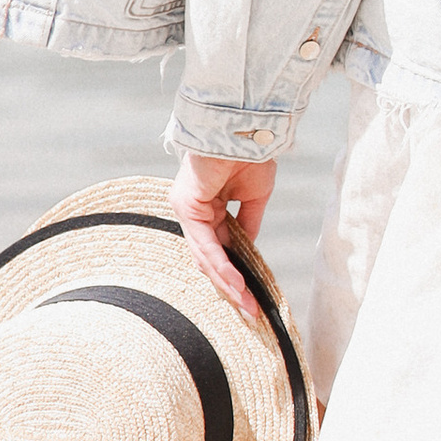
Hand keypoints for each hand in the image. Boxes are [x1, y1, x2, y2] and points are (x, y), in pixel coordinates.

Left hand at [170, 155, 275, 317]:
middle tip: (250, 310)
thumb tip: (247, 250)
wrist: (245, 130)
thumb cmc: (251, 156)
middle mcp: (192, 211)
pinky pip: (205, 244)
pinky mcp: (187, 207)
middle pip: (209, 258)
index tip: (252, 294)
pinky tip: (236, 283)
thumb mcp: (253, 197)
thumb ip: (247, 223)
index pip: (218, 249)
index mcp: (207, 208)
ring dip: (227, 282)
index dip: (234, 272)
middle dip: (231, 286)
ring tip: (246, 303)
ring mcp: (187, 209)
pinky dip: (221, 265)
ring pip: (205, 256)